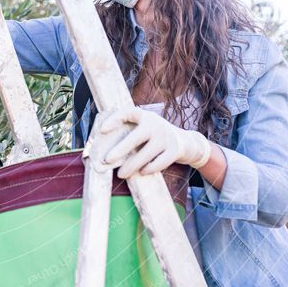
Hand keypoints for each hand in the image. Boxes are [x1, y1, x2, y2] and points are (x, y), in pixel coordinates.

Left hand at [94, 106, 210, 179]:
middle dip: (120, 150)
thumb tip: (106, 148)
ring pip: (146, 154)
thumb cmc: (156, 137)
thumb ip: (132, 133)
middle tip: (107, 160)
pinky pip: (158, 163)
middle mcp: (156, 125)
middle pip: (136, 137)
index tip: (102, 130)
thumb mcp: (146, 128)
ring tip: (121, 174)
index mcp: (146, 116)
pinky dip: (149, 168)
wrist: (185, 142)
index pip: (128, 112)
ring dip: (132, 165)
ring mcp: (166, 138)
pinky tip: (141, 172)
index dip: (114, 119)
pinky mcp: (174, 151)